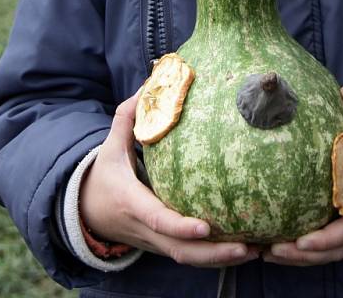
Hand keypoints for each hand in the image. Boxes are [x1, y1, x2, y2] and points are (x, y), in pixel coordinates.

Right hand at [80, 91, 259, 266]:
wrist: (88, 212)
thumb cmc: (106, 174)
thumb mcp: (111, 146)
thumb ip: (128, 117)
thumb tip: (149, 84)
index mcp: (132, 202)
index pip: (157, 219)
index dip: (180, 226)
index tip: (206, 226)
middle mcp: (145, 229)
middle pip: (181, 250)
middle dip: (213, 254)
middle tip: (246, 246)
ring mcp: (155, 242)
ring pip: (188, 259)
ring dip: (221, 259)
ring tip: (254, 250)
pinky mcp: (164, 246)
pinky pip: (190, 256)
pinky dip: (215, 257)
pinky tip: (245, 248)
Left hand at [264, 86, 342, 266]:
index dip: (325, 238)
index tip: (301, 240)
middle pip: (331, 251)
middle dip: (300, 256)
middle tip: (267, 250)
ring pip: (328, 255)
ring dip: (298, 259)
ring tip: (263, 252)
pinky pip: (329, 250)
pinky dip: (306, 254)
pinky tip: (278, 248)